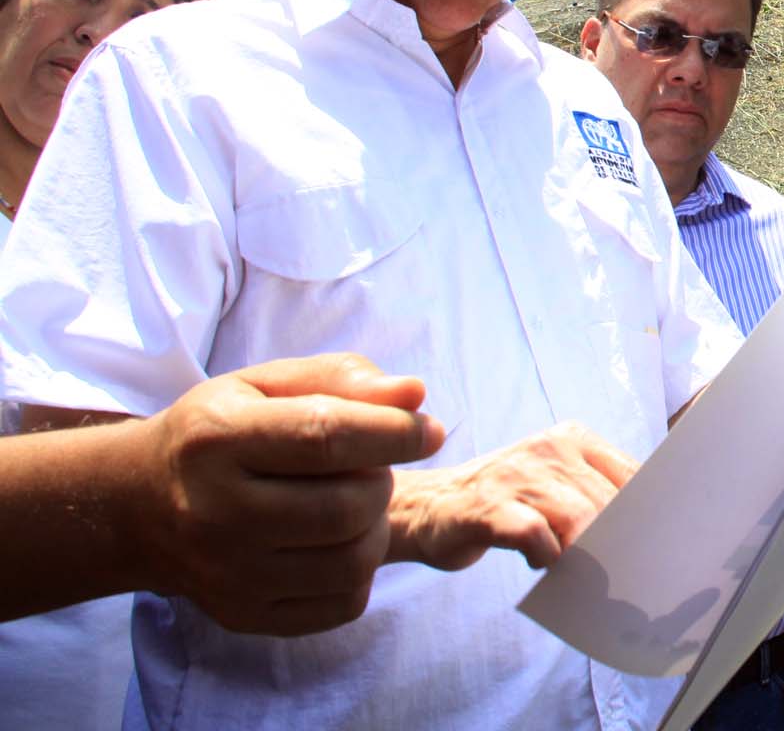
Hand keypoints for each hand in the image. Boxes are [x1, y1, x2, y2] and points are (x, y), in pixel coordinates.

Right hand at [137, 353, 445, 635]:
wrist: (142, 507)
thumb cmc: (223, 431)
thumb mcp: (268, 383)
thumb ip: (343, 379)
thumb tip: (415, 395)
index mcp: (217, 439)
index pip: (326, 438)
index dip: (394, 434)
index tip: (430, 431)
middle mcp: (214, 513)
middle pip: (346, 507)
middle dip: (381, 481)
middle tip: (368, 468)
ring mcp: (227, 575)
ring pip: (352, 561)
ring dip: (376, 526)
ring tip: (353, 502)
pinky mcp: (244, 616)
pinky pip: (344, 603)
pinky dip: (360, 570)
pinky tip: (335, 541)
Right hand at [386, 422, 636, 570]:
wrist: (428, 508)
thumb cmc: (505, 503)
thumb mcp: (556, 484)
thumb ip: (595, 496)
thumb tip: (647, 535)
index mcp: (574, 438)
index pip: (633, 475)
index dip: (650, 514)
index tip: (658, 546)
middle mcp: (549, 448)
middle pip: (608, 502)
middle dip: (618, 544)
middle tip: (621, 578)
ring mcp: (518, 474)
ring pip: (579, 518)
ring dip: (586, 555)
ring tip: (581, 573)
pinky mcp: (490, 506)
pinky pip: (535, 536)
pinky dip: (546, 556)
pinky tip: (541, 563)